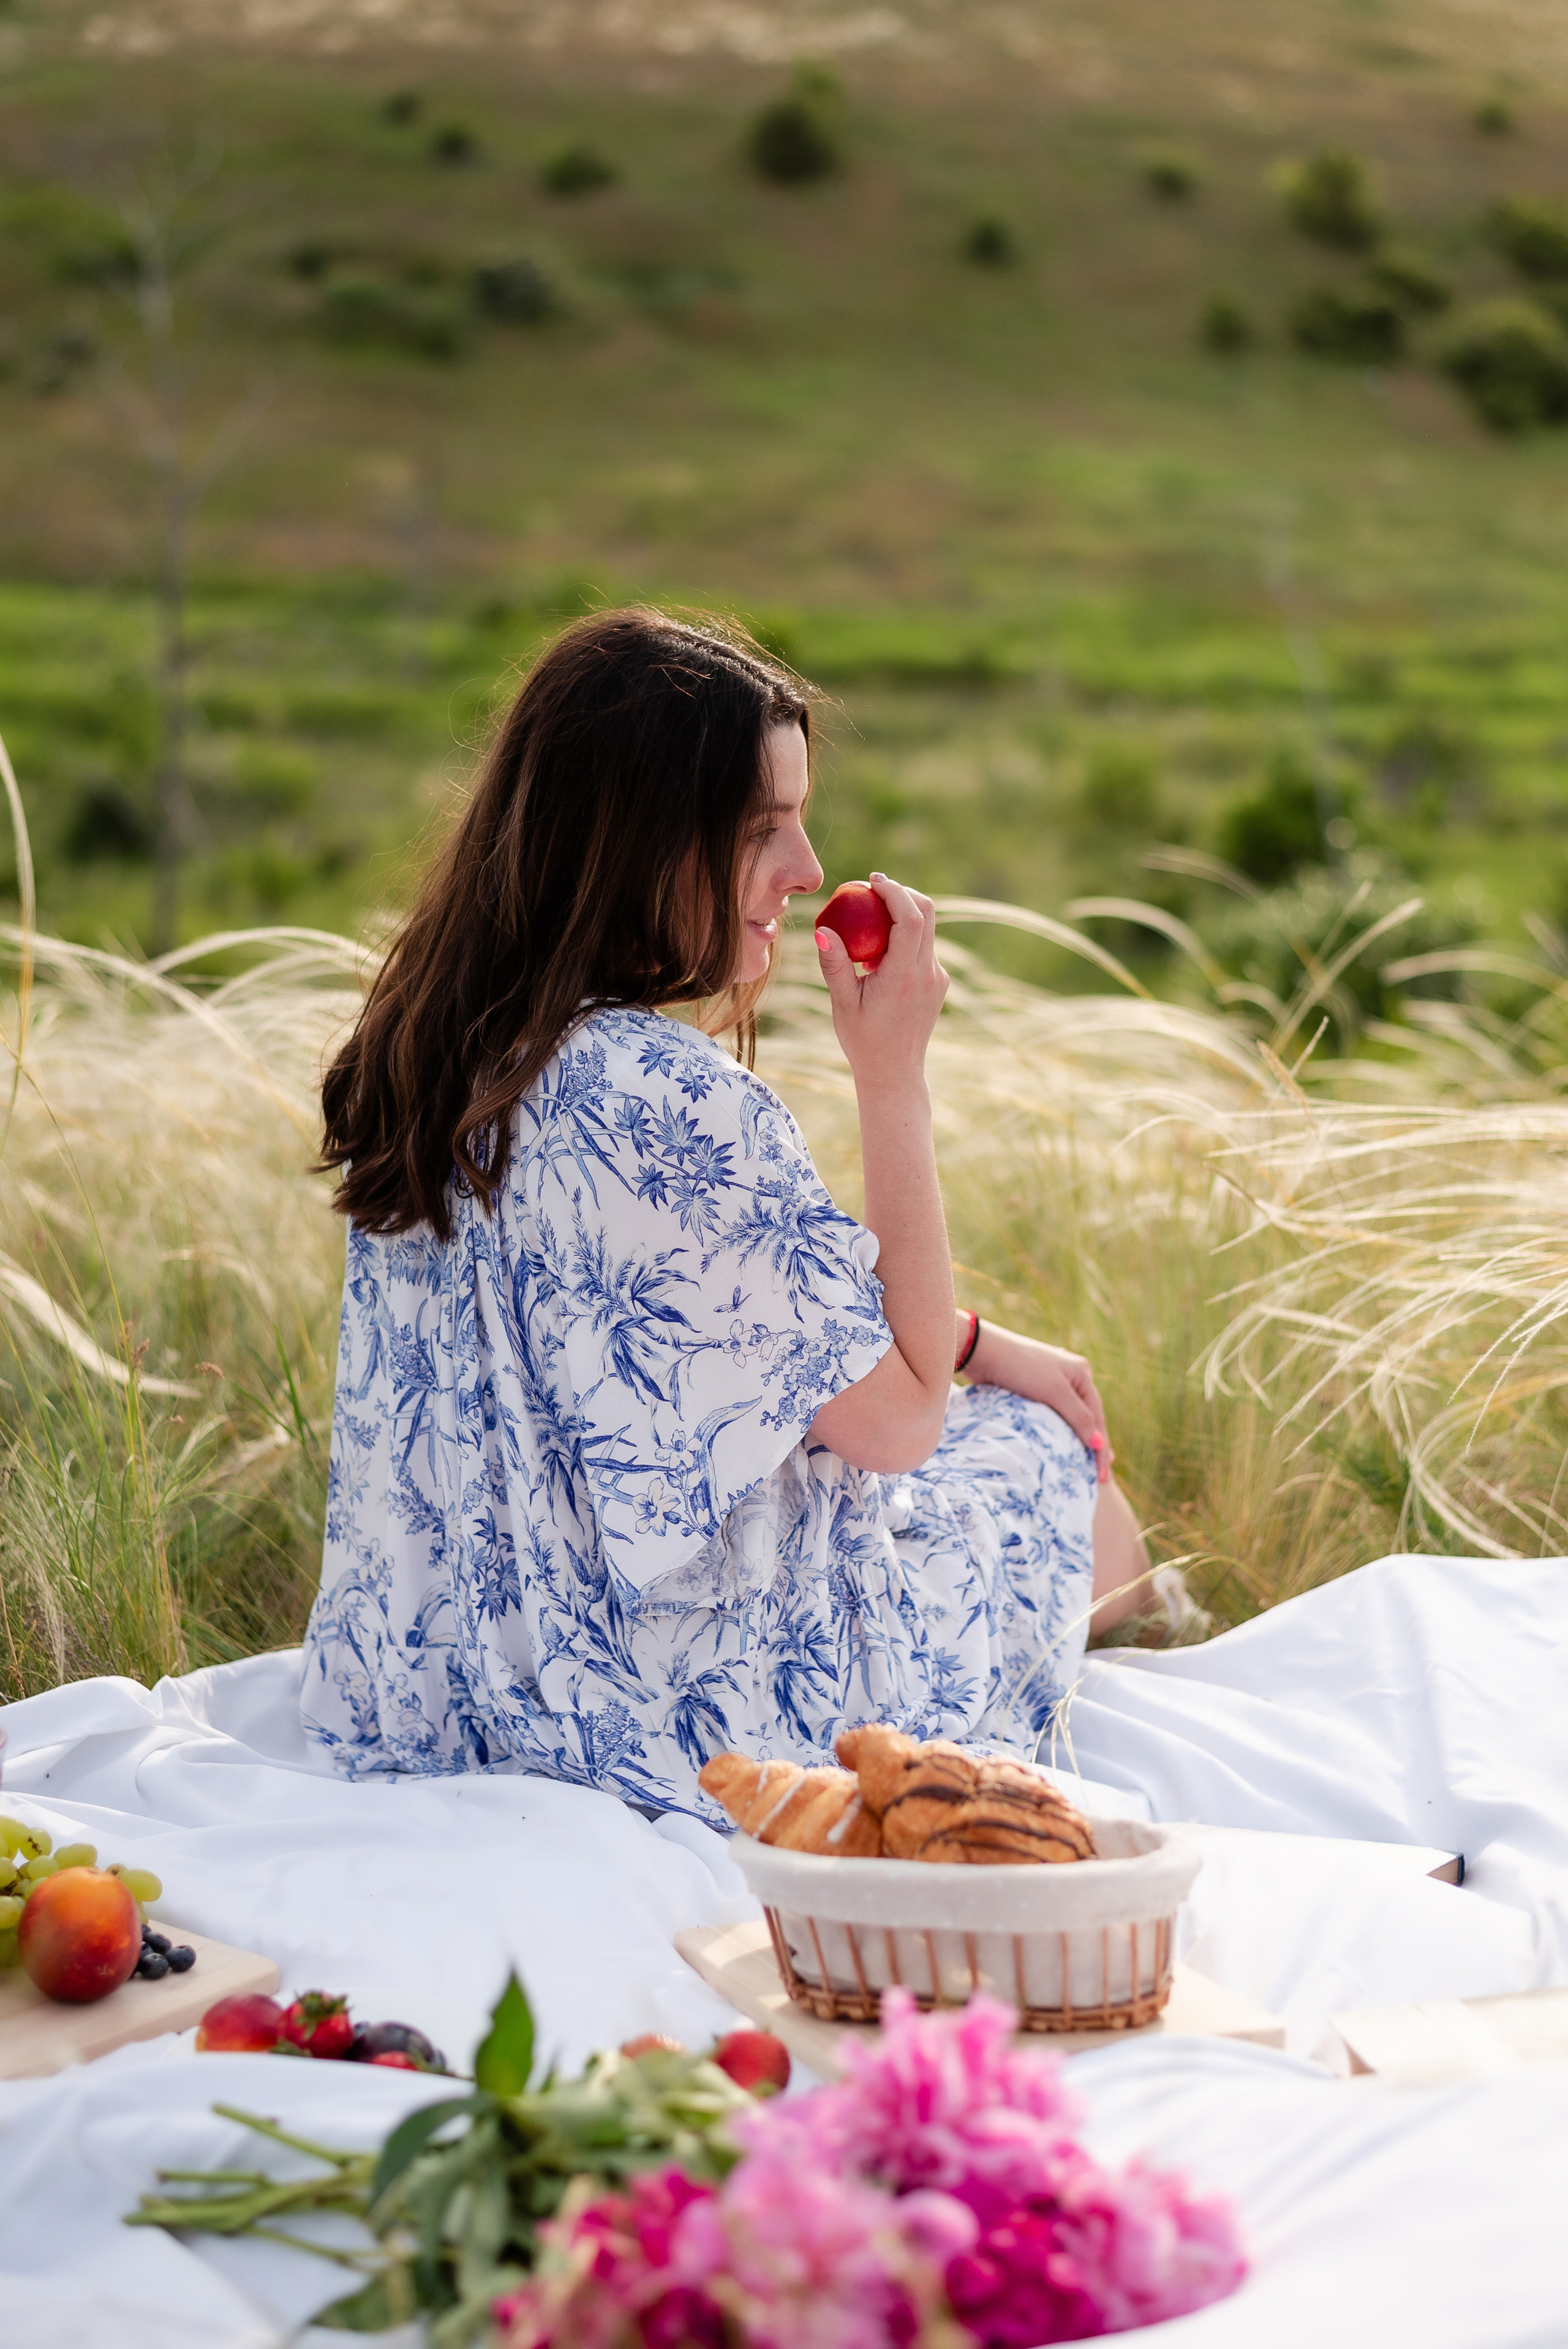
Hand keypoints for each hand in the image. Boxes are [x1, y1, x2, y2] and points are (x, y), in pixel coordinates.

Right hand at [815, 874, 948, 1091]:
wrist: (894, 1073)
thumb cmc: (863, 1040)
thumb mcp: (843, 1003)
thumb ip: (834, 965)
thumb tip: (822, 929)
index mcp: (904, 976)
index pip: (911, 918)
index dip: (895, 891)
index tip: (872, 880)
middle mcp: (928, 974)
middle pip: (927, 912)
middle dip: (902, 892)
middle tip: (873, 889)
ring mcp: (937, 977)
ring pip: (928, 928)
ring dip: (903, 913)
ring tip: (870, 919)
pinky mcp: (938, 982)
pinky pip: (925, 946)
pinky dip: (906, 936)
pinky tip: (880, 951)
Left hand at [965, 1322, 1113, 1481]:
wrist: (983, 1351)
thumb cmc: (1022, 1368)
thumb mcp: (1054, 1392)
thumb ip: (1078, 1417)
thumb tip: (1099, 1444)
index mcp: (1082, 1373)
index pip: (1097, 1417)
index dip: (1101, 1448)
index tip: (1101, 1476)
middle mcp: (1072, 1376)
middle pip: (1088, 1417)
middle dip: (1095, 1446)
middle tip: (1100, 1478)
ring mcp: (1054, 1381)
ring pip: (1072, 1417)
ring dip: (1080, 1440)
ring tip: (1087, 1466)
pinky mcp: (1035, 1388)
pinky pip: (1056, 1415)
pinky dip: (1063, 1431)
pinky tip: (1064, 1445)